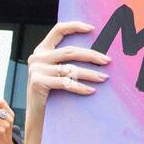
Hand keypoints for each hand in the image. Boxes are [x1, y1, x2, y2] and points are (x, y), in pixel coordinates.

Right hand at [20, 22, 109, 143]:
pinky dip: (80, 87)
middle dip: (91, 55)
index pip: (58, 30)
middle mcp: (37, 57)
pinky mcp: (38, 82)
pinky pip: (65, 83)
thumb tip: (95, 52)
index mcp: (42, 50)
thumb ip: (66, 60)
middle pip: (70, 51)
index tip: (93, 28)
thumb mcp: (55, 72)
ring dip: (90, 73)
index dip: (75, 26)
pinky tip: (91, 90)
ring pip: (70, 68)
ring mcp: (36, 69)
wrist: (36, 116)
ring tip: (104, 78)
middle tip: (107, 61)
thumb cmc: (51, 93)